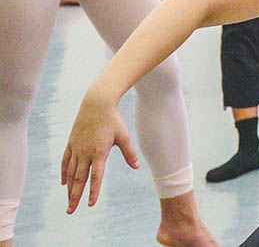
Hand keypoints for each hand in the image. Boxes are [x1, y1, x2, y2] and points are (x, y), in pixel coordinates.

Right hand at [62, 94, 138, 212]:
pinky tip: (64, 183)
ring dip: (69, 188)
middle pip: (79, 179)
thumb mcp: (124, 136)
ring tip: (68, 201)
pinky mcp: (71, 143)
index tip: (90, 204)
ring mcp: (76, 148)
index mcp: (99, 152)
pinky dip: (64, 173)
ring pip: (70, 173)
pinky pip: (66, 162)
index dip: (93, 191)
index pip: (95, 177)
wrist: (96, 104)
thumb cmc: (113, 120)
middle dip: (74, 196)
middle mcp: (85, 153)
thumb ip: (129, 153)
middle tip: (70, 211)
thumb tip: (136, 167)